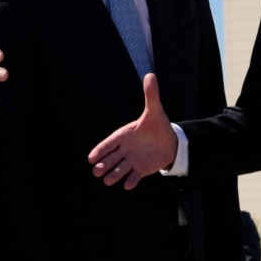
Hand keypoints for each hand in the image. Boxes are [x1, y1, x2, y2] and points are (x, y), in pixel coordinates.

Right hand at [88, 73, 177, 189]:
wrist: (169, 141)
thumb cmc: (156, 125)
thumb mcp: (154, 110)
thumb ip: (151, 95)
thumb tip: (150, 75)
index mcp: (124, 135)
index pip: (109, 143)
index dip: (100, 150)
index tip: (91, 158)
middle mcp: (125, 149)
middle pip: (110, 158)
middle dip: (103, 165)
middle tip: (96, 171)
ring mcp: (132, 161)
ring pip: (120, 169)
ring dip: (114, 175)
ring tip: (108, 181)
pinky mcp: (140, 170)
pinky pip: (134, 177)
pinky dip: (131, 181)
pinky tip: (128, 185)